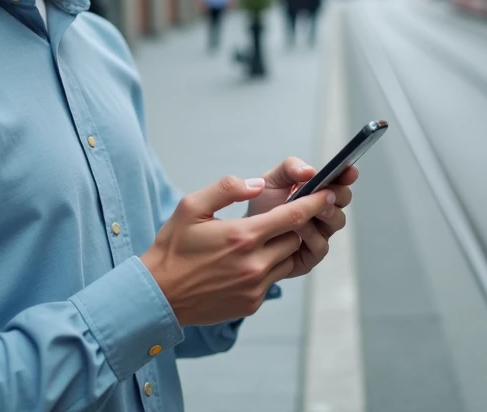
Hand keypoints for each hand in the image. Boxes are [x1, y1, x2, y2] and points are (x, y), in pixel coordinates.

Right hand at [141, 175, 336, 326]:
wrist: (159, 295)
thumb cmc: (173, 248)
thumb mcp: (191, 207)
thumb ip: (227, 189)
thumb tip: (257, 184)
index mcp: (242, 236)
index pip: (293, 216)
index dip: (314, 203)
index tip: (327, 194)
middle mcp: (254, 264)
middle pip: (295, 238)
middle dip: (294, 224)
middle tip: (284, 215)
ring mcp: (255, 286)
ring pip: (287, 260)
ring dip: (282, 246)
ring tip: (261, 238)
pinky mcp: (251, 303)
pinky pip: (272, 280)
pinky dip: (267, 267)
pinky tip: (245, 261)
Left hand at [247, 157, 358, 279]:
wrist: (246, 232)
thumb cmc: (263, 204)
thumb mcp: (272, 179)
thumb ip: (290, 168)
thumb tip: (310, 171)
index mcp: (317, 190)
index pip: (340, 180)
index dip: (347, 174)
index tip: (350, 171)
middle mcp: (324, 210)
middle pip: (344, 200)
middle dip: (337, 194)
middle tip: (326, 192)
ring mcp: (321, 232)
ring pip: (337, 222)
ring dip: (325, 214)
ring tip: (307, 210)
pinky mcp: (312, 254)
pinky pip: (321, 245)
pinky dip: (311, 235)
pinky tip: (297, 229)